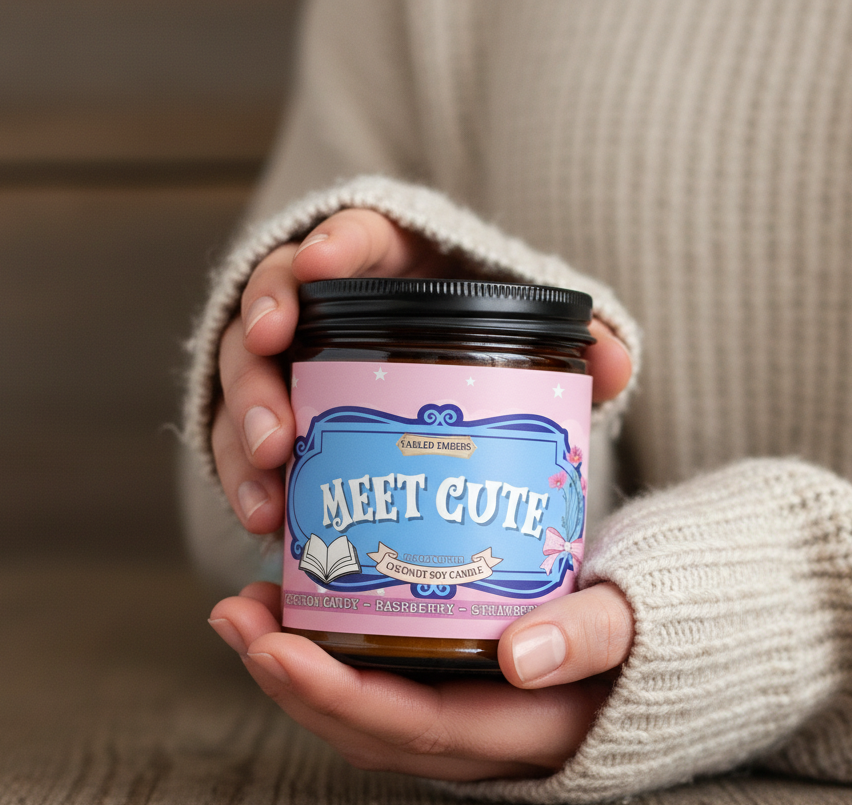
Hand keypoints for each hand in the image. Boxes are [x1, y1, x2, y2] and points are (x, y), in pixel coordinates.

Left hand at [209, 581, 632, 780]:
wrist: (686, 640)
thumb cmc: (666, 624)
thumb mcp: (643, 623)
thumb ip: (594, 635)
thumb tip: (522, 656)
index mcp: (529, 735)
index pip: (413, 727)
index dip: (333, 693)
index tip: (269, 641)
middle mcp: (488, 744)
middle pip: (369, 730)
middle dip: (290, 679)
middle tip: (233, 612)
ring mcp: (473, 723)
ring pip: (366, 715)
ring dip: (299, 669)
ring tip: (247, 608)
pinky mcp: (465, 696)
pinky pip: (385, 690)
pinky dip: (334, 660)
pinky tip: (305, 611)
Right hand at [212, 208, 632, 533]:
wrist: (440, 372)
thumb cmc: (477, 339)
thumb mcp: (521, 330)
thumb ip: (570, 341)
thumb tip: (612, 363)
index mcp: (387, 260)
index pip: (354, 236)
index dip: (333, 247)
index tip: (322, 268)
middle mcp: (322, 301)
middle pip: (271, 310)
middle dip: (263, 364)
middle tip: (280, 424)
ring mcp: (289, 356)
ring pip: (244, 379)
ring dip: (244, 431)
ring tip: (268, 483)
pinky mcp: (276, 411)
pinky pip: (240, 439)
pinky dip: (247, 479)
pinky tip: (266, 520)